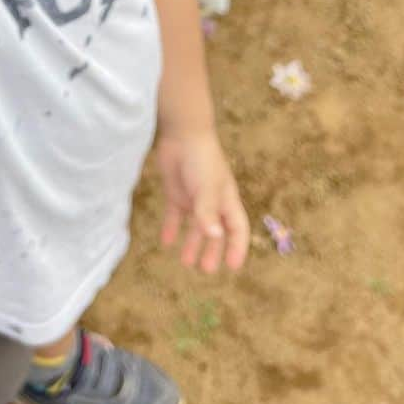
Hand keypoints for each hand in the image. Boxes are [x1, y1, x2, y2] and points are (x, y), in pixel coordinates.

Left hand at [157, 130, 249, 272]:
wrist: (182, 133)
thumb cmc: (202, 159)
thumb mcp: (207, 188)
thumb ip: (208, 213)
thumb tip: (215, 238)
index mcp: (227, 200)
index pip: (237, 229)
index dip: (237, 247)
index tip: (233, 267)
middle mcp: (212, 201)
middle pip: (216, 232)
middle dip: (213, 251)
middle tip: (206, 270)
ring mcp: (194, 198)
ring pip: (195, 226)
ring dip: (192, 244)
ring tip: (186, 262)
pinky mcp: (176, 192)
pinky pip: (174, 215)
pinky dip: (171, 228)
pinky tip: (166, 242)